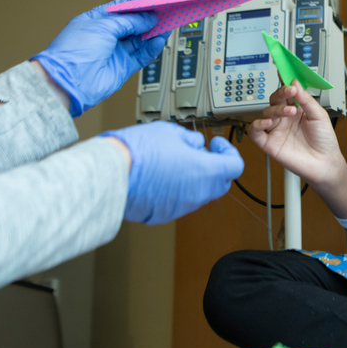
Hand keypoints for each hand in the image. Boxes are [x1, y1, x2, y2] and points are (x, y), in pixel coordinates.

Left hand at [32, 0, 167, 116]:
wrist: (69, 82)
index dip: (138, 5)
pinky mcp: (122, 68)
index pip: (121, 8)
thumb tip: (148, 18)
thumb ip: (129, 22)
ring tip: (168, 26)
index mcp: (95, 21)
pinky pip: (141, 56)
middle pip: (133, 24)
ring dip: (154, 33)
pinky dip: (151, 49)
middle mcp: (105, 36)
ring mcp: (114, 52)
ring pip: (140, 40)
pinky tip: (159, 41)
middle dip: (149, 18)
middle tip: (166, 13)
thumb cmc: (75, 51)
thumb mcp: (103, 26)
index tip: (154, 2)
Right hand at [101, 121, 244, 224]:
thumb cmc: (139, 152)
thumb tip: (195, 144)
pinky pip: (181, 201)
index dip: (229, 152)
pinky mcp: (166, 215)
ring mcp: (183, 206)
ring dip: (196, 179)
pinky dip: (178, 190)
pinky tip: (162, 176)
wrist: (111, 175)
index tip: (217, 145)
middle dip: (215, 167)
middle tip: (199, 153)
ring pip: (200, 193)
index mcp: (206, 171)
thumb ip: (189, 139)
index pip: (235, 166)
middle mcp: (199, 193)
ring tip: (176, 162)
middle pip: (220, 182)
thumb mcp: (170, 132)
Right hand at [247, 80, 346, 188]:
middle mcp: (284, 118)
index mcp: (296, 109)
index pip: (286, 92)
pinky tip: (268, 123)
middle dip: (280, 93)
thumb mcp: (319, 115)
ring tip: (290, 111)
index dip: (284, 83)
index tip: (285, 73)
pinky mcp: (269, 143)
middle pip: (274, 99)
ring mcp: (276, 129)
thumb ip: (306, 99)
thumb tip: (295, 83)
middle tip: (290, 92)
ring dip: (276, 109)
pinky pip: (255, 132)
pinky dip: (257, 125)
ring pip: (266, 112)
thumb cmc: (324, 141)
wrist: (324, 163)